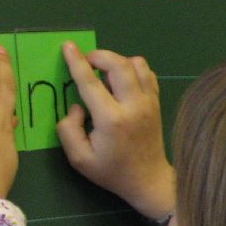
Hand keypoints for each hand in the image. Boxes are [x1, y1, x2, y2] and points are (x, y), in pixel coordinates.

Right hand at [58, 41, 174, 219]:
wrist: (148, 179)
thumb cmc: (112, 171)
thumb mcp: (79, 158)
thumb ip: (68, 129)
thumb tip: (77, 106)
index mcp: (111, 119)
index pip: (91, 82)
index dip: (77, 61)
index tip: (68, 46)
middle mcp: (134, 106)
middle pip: (119, 64)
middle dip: (99, 55)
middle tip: (86, 61)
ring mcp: (149, 103)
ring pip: (137, 65)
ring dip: (118, 61)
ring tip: (104, 72)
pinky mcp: (156, 103)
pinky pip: (148, 74)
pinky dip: (133, 68)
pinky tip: (122, 80)